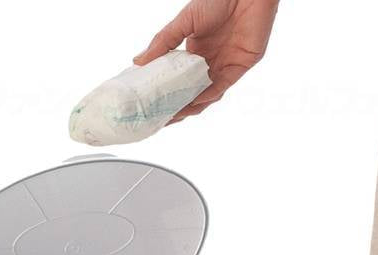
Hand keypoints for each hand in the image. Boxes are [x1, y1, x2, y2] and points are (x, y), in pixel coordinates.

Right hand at [134, 0, 279, 123]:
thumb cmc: (216, 0)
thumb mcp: (184, 21)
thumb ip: (163, 42)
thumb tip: (138, 62)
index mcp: (194, 50)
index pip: (177, 77)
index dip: (165, 92)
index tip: (149, 105)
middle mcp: (208, 61)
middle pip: (191, 91)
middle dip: (176, 106)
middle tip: (158, 120)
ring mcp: (223, 66)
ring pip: (205, 93)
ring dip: (191, 106)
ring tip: (174, 117)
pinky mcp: (239, 68)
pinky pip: (222, 86)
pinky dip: (208, 95)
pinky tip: (195, 102)